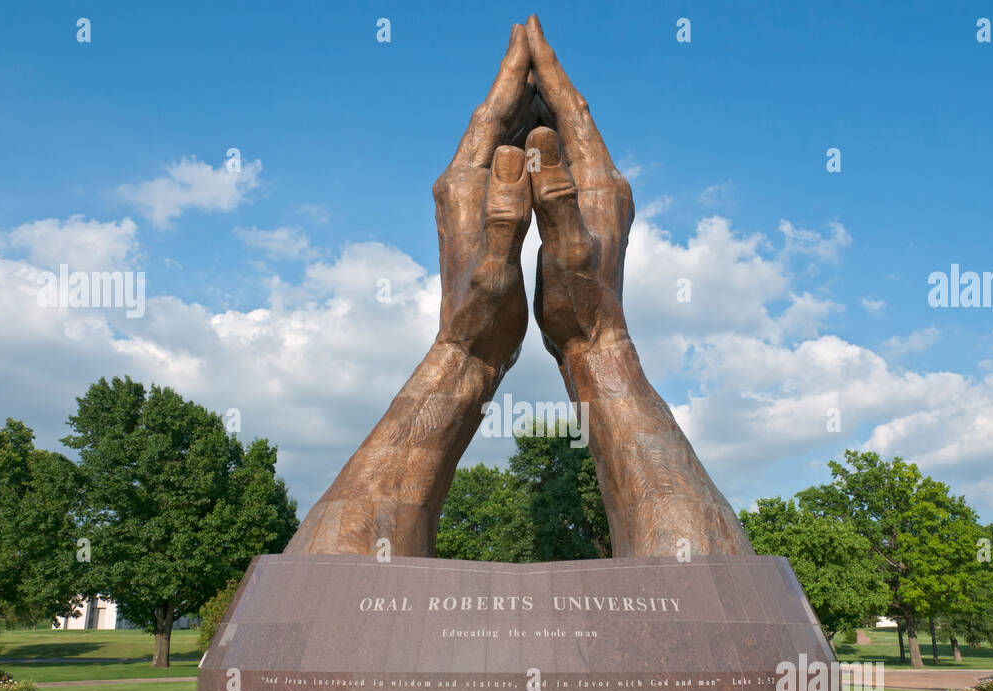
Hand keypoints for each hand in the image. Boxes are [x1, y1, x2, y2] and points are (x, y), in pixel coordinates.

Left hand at [286, 25, 540, 556]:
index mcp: (463, 190)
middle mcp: (457, 188)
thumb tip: (514, 153)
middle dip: (510, 79)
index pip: (488, 118)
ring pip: (490, 139)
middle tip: (531, 38)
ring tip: (536, 75)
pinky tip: (530, 137)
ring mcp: (462, 202)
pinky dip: (513, 138)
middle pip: (487, 119)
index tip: (526, 36)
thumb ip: (505, 211)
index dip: (509, 76)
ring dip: (512, 106)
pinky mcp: (473, 217)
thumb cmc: (483, 316)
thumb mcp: (497, 266)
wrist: (463, 352)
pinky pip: (495, 162)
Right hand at [522, 15, 633, 363]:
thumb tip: (544, 136)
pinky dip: (550, 138)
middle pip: (577, 116)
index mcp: (601, 185)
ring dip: (550, 103)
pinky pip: (569, 161)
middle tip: (527, 36)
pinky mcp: (592, 216)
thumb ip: (556, 194)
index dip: (549, 70)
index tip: (529, 30)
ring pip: (574, 137)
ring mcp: (602, 200)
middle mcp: (608, 185)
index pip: (574, 112)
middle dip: (550, 76)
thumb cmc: (579, 304)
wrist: (597, 344)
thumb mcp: (566, 248)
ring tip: (527, 74)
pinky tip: (535, 138)